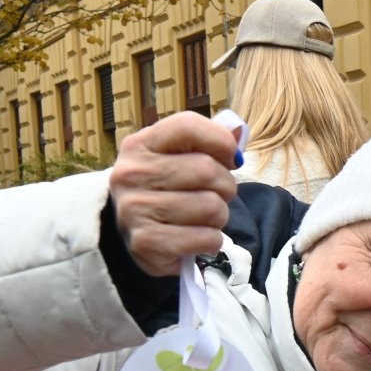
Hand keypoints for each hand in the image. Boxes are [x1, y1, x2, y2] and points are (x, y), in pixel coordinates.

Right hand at [107, 113, 240, 278]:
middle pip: (207, 170)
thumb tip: (238, 132)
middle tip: (216, 195)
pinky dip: (211, 240)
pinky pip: (207, 238)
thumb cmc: (167, 192)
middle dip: (226, 186)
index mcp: (139, 145)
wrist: (138, 237)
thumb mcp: (178, 159)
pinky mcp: (147, 243)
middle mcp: (132, 174)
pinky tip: (196, 237)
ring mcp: (135, 210)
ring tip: (203, 218)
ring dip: (219, 216)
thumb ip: (208, 142)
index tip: (230, 158)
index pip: (188, 126)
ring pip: (211, 207)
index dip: (221, 141)